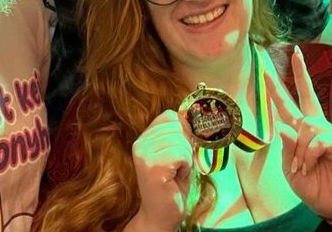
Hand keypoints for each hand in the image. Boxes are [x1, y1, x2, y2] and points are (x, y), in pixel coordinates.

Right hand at [129, 110, 192, 230]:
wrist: (161, 215)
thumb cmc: (172, 185)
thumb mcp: (176, 153)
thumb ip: (179, 135)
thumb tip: (191, 118)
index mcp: (144, 137)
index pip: (170, 116)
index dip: (183, 130)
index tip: (180, 150)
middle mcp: (140, 143)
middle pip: (178, 127)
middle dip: (186, 147)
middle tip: (177, 166)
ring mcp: (144, 154)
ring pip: (181, 141)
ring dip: (186, 159)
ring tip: (175, 173)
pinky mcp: (153, 166)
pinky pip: (182, 154)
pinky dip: (186, 167)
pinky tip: (175, 178)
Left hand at [267, 46, 331, 220]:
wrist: (330, 205)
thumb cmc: (310, 185)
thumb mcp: (289, 167)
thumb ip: (286, 147)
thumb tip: (283, 126)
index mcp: (301, 131)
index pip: (288, 104)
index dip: (278, 88)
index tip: (267, 69)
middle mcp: (316, 127)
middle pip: (308, 95)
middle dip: (301, 73)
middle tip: (295, 52)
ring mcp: (331, 134)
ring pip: (307, 126)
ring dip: (300, 149)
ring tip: (302, 167)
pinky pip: (319, 140)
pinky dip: (310, 155)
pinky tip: (312, 165)